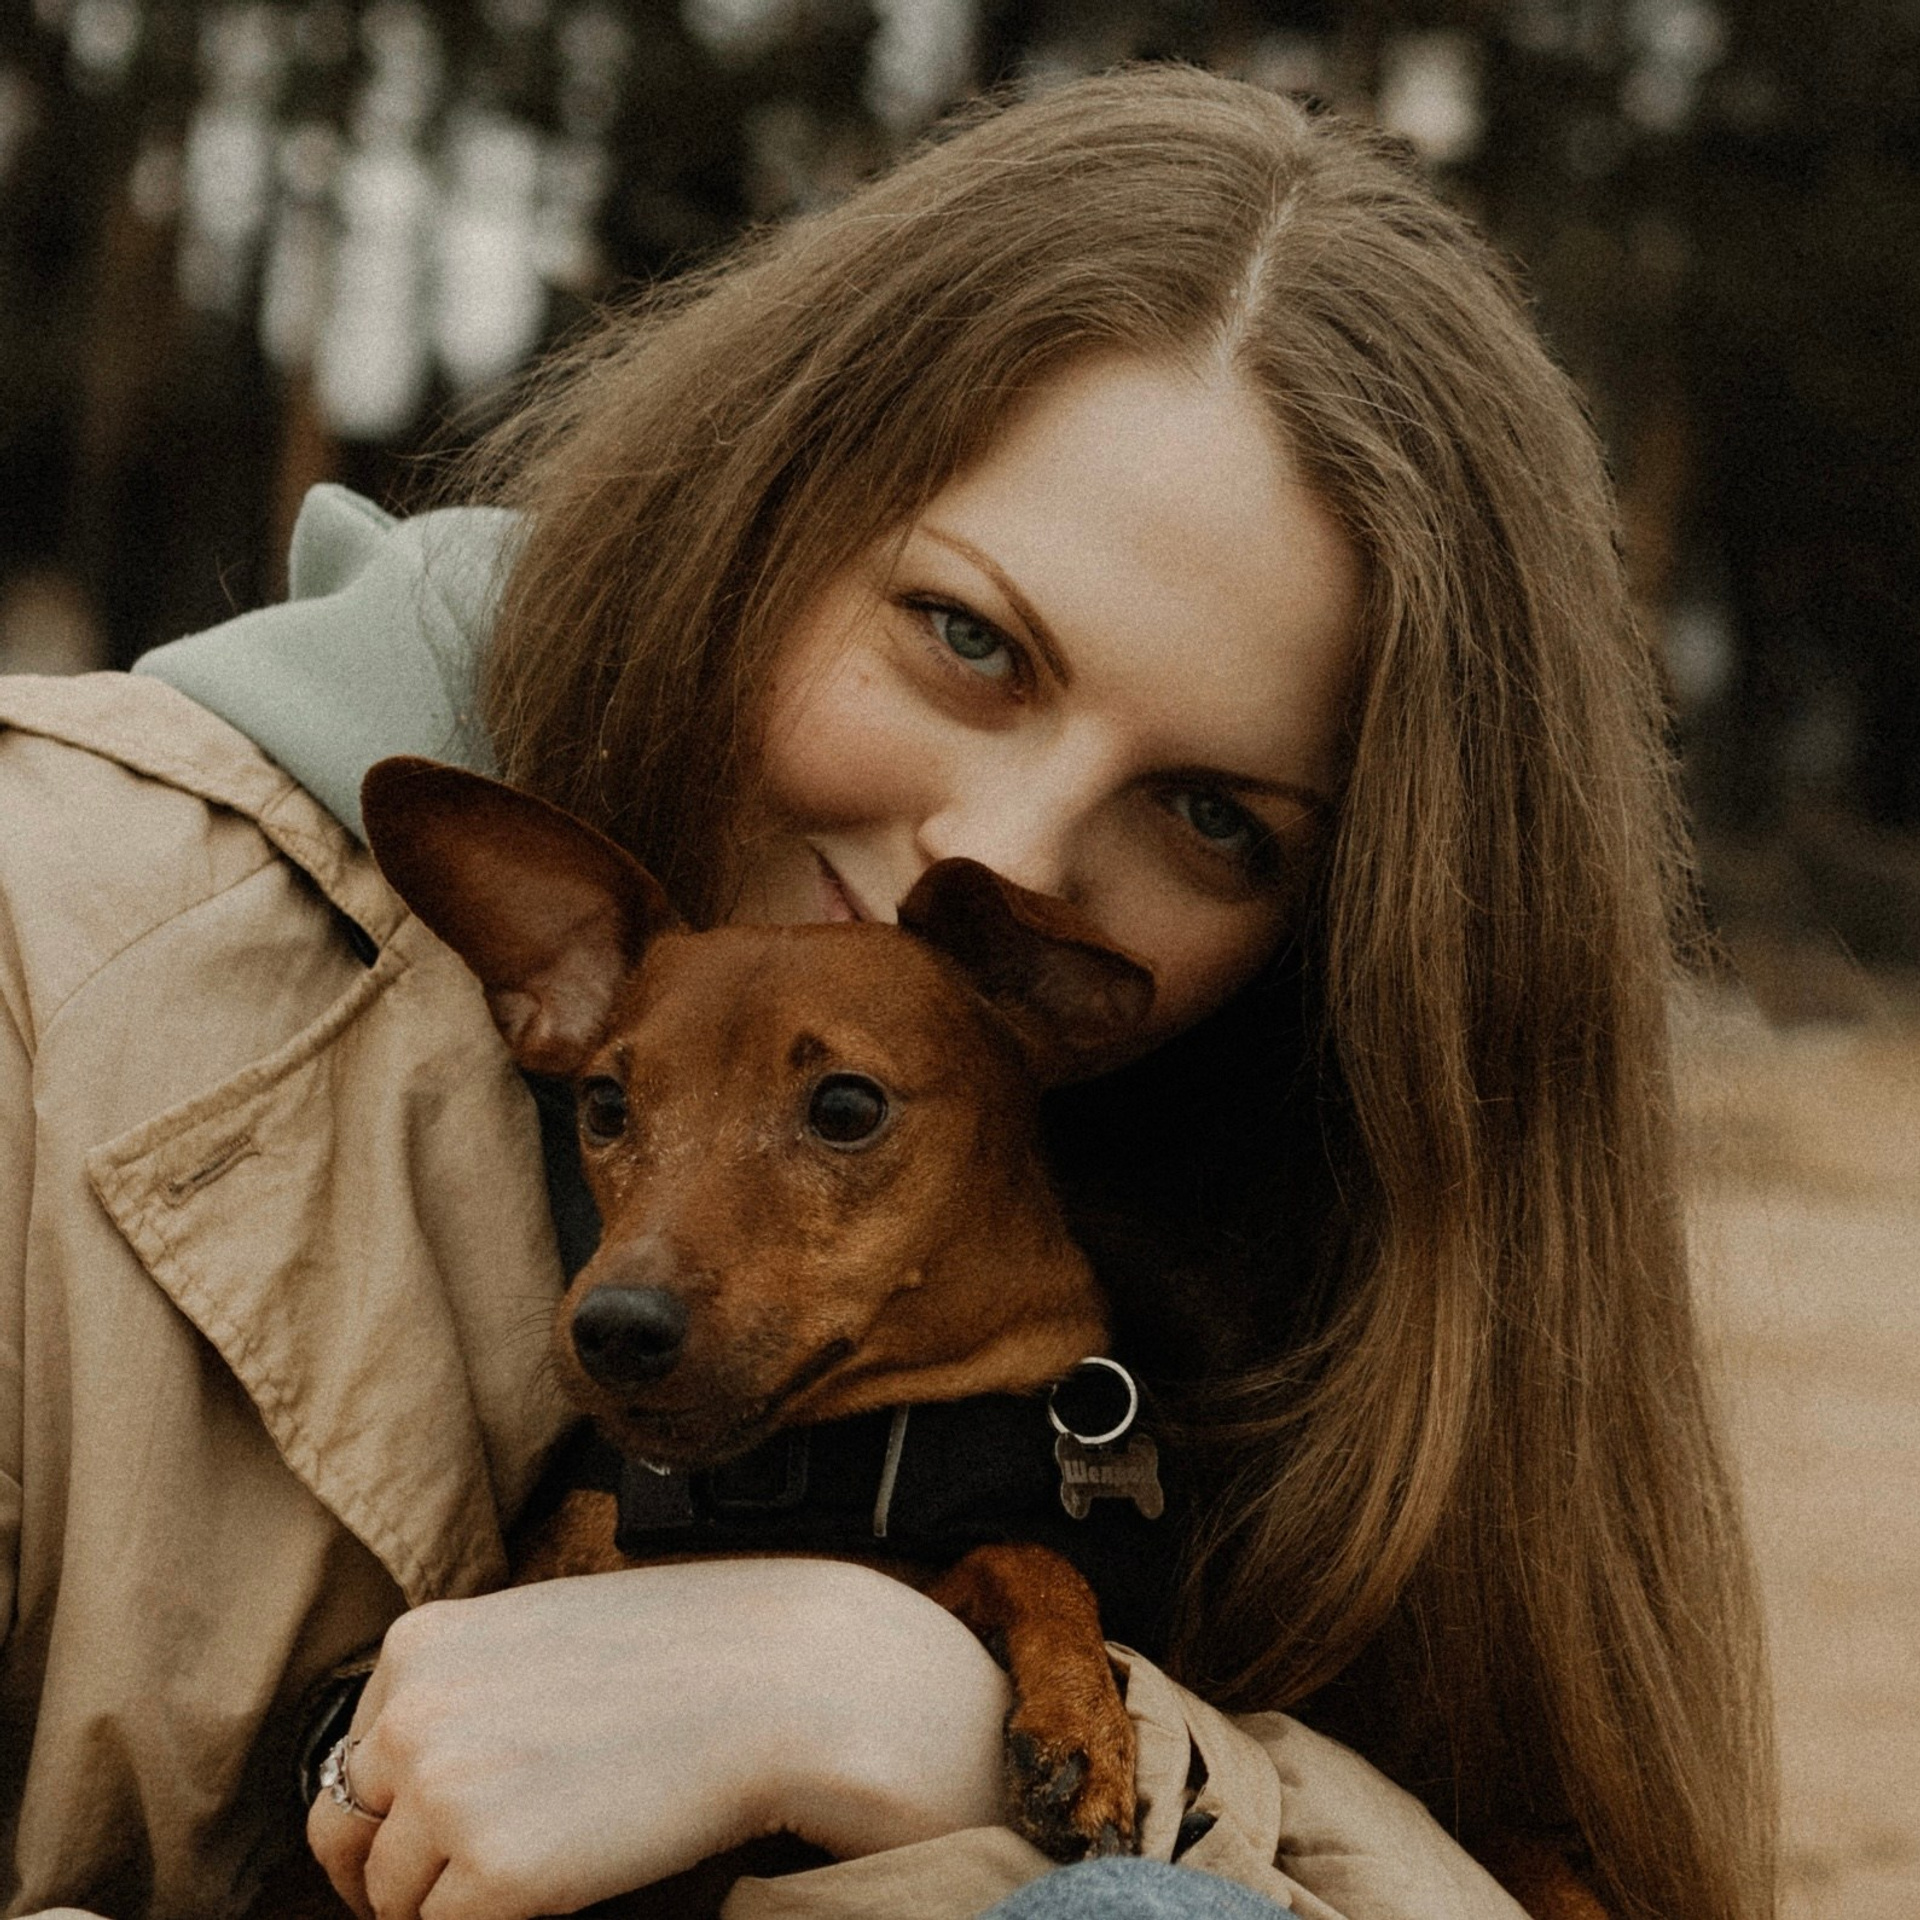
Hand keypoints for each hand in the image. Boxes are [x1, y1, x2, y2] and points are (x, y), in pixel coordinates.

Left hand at [307, 1558, 1012, 1919]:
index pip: (355, 1759)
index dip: (394, 1808)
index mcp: (421, 1643)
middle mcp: (412, 1713)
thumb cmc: (686, 1651)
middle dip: (395, 1871)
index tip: (442, 1830)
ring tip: (548, 1867)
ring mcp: (446, 1793)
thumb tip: (406, 1775)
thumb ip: (465, 1688)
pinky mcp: (493, 1872)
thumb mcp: (546, 1634)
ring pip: (394, 1900)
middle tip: (465, 1883)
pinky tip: (572, 1885)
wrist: (788, 1679)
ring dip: (451, 1902)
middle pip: (347, 1836)